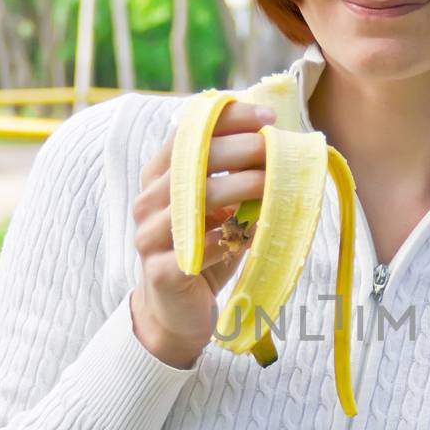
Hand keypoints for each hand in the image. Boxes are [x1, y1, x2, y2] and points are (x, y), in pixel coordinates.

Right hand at [130, 101, 275, 367]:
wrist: (176, 312)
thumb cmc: (205, 251)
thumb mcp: (222, 210)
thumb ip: (238, 179)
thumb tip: (282, 150)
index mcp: (160, 177)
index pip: (188, 133)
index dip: (226, 119)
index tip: (266, 117)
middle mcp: (148, 201)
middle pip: (191, 162)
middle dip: (238, 150)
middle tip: (274, 148)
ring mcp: (149, 235)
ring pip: (193, 202)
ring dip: (237, 189)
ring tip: (270, 184)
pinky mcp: (161, 271)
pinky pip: (196, 248)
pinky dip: (224, 240)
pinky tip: (246, 237)